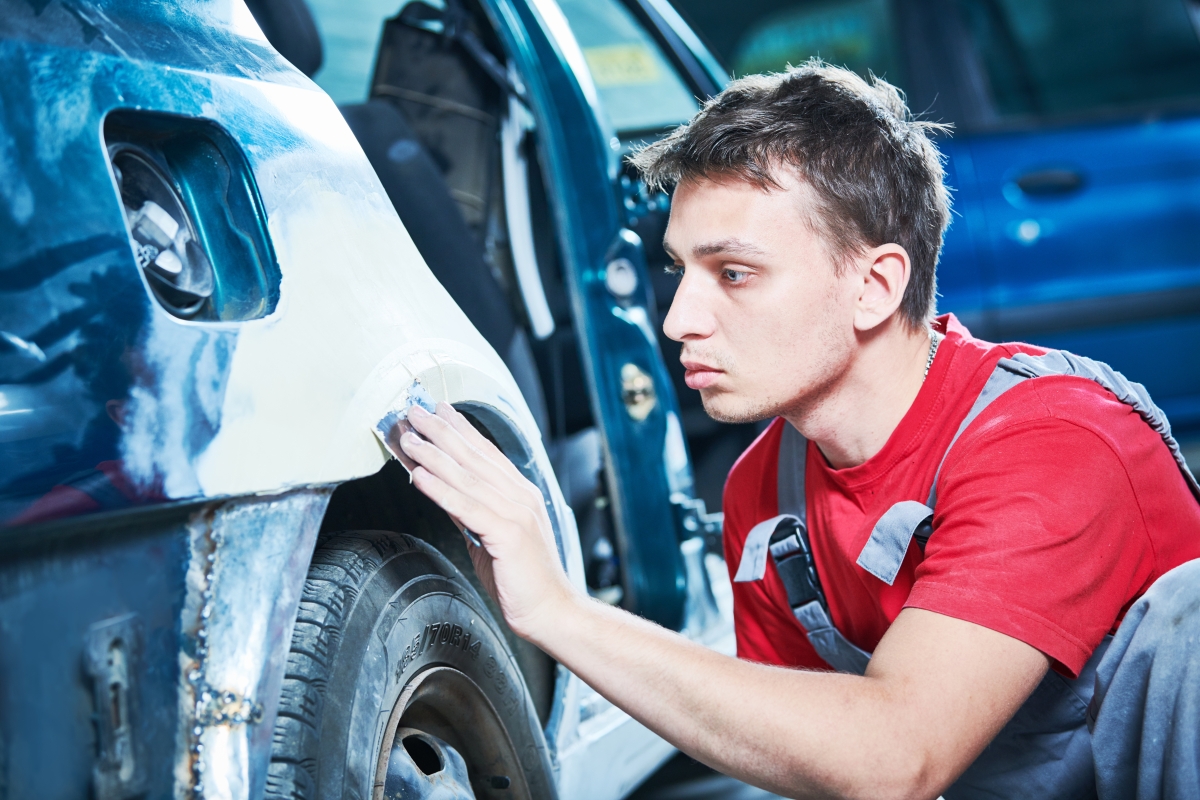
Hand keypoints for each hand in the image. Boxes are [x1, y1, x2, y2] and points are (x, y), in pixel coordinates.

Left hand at [399, 402, 576, 640]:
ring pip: (467, 477)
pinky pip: (467, 507)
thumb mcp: (493, 537)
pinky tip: (419, 476)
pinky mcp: (508, 534)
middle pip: (474, 456)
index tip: (439, 410)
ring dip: (434, 454)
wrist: (552, 610)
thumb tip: (444, 491)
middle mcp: (520, 497)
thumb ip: (472, 512)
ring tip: (409, 438)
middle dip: (441, 431)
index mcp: (521, 494)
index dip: (461, 429)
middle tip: (415, 411)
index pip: (486, 453)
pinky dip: (441, 489)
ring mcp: (516, 513)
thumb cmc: (524, 580)